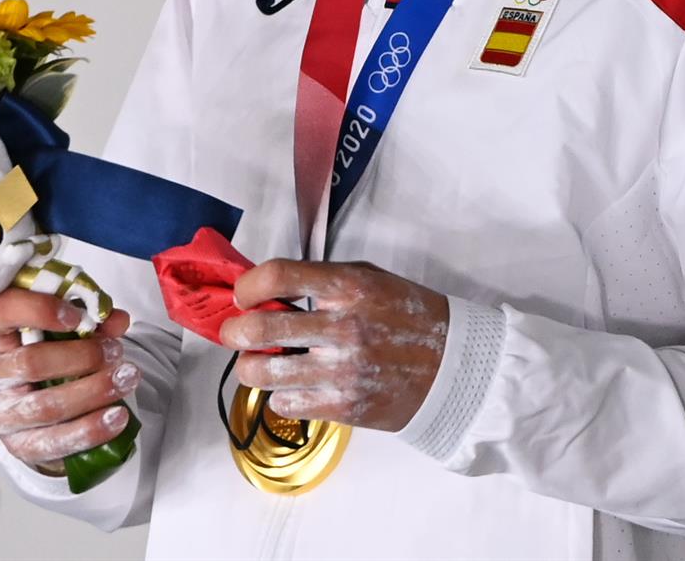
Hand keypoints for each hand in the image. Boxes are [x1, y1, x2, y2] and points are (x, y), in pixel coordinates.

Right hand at [0, 288, 138, 473]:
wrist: (40, 409)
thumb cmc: (50, 354)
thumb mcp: (67, 328)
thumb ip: (91, 319)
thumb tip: (117, 320)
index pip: (3, 311)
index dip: (40, 310)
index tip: (78, 316)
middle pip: (31, 363)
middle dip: (81, 356)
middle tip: (116, 351)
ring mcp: (0, 413)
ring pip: (46, 405)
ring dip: (93, 391)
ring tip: (126, 380)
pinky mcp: (19, 445)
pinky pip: (55, 441)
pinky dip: (91, 429)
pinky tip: (117, 416)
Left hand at [220, 259, 447, 432]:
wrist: (451, 367)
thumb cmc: (405, 316)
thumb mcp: (370, 279)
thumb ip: (321, 280)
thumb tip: (265, 290)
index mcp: (350, 287)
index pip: (278, 276)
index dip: (248, 285)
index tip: (244, 295)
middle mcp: (344, 328)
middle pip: (258, 329)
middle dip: (234, 331)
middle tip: (236, 332)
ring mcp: (342, 372)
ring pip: (261, 374)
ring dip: (251, 367)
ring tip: (260, 363)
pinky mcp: (343, 407)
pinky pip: (284, 404)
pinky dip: (281, 395)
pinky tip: (295, 385)